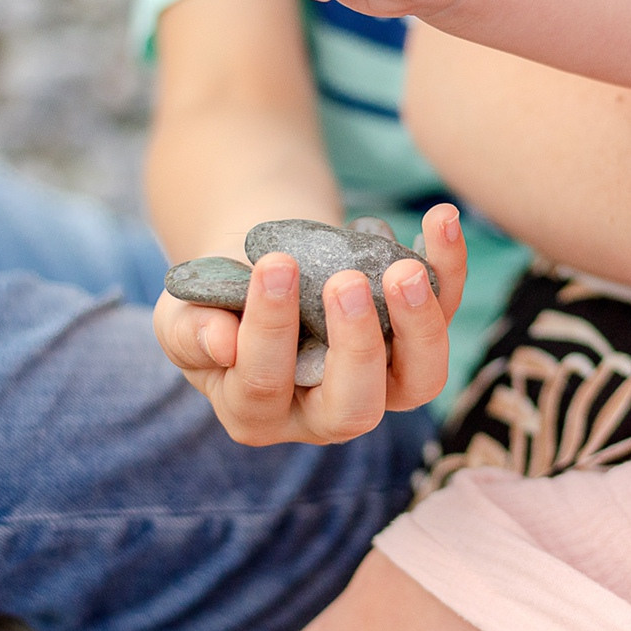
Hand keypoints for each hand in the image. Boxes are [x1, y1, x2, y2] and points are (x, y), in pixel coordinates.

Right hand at [153, 203, 466, 445]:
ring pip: (419, 378)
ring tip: (403, 268)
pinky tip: (441, 218)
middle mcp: (326, 412)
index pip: (264, 385)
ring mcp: (381, 380)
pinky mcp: (416, 337)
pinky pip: (444, 311)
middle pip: (355, 406)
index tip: (273, 266)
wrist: (266, 267)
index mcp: (258, 412)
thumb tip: (223, 344)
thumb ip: (191, 332)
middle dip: (356, 346)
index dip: (270, 330)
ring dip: (420, 324)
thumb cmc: (217, 298)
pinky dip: (449, 267)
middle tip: (348, 282)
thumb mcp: (182, 312)